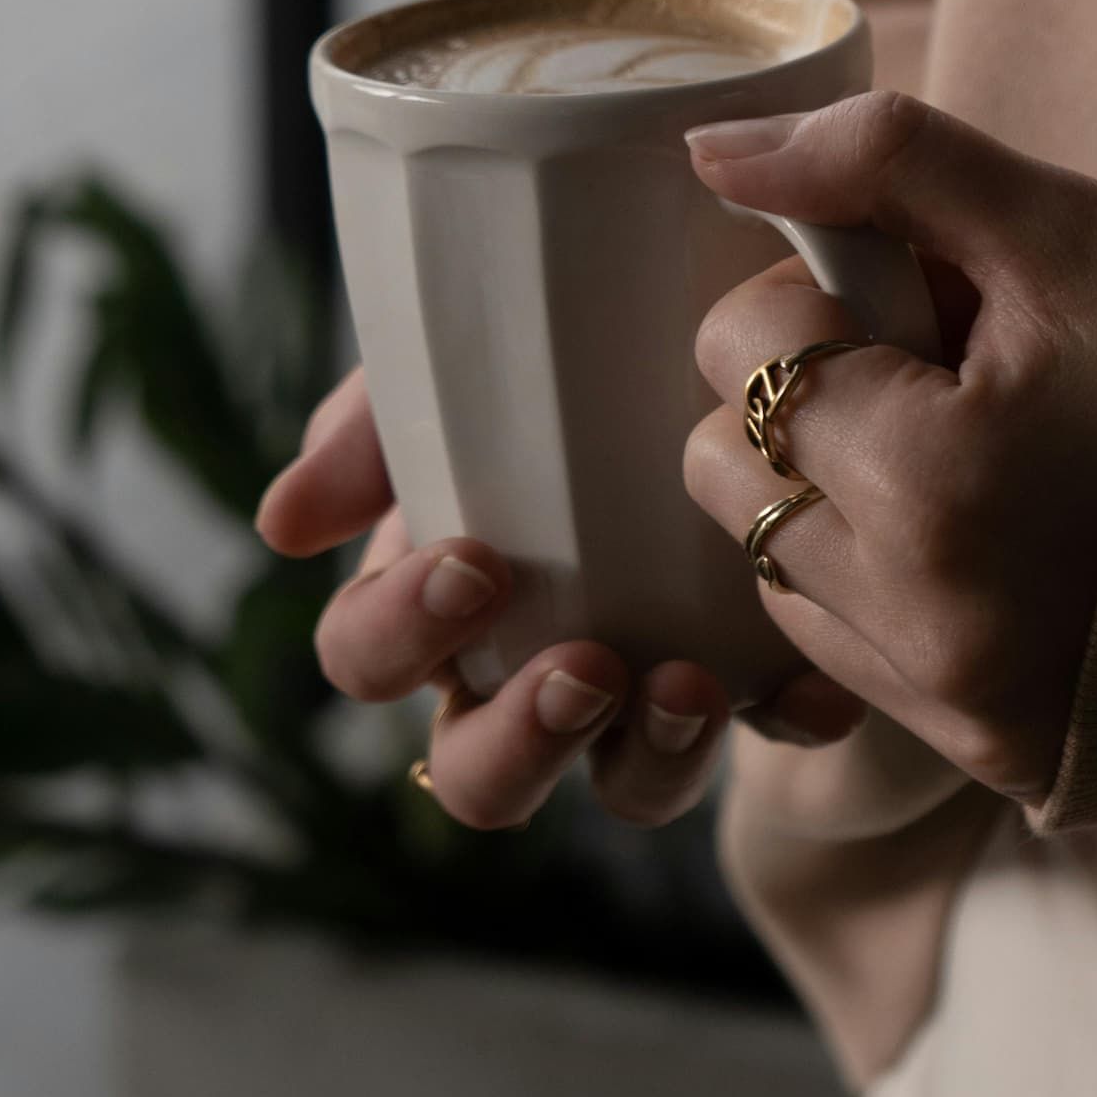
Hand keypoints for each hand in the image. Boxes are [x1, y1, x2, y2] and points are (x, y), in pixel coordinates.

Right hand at [256, 372, 864, 831]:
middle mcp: (529, 662)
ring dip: (650, 759)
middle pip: (475, 776)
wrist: (725, 304)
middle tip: (586, 665)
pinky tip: (812, 682)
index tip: (476, 562)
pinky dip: (790, 713)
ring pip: (623, 792)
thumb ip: (373, 423)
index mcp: (439, 588)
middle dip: (520, 740)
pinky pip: (776, 732)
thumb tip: (284, 525)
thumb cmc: (562, 343)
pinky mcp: (763, 678)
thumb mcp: (465, 365)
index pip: (368, 657)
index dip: (401, 636)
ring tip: (692, 685)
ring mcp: (646, 689)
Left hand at [682, 91, 1096, 801]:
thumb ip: (882, 160)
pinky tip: (978, 537)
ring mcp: (953, 706)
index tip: (918, 297)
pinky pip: (836, 655)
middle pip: (723, 467)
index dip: (816, 294)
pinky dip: (870, 584)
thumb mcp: (1066, 229)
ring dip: (827, 497)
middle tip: (932, 372)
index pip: (738, 347)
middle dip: (801, 398)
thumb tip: (714, 152)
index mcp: (932, 483)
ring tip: (965, 456)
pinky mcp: (984, 755)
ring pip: (766, 566)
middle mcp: (923, 623)